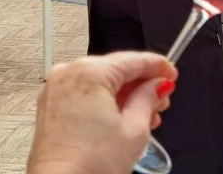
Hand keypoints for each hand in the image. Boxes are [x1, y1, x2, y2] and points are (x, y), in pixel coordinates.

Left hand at [27, 52, 177, 173]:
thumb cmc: (88, 166)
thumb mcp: (135, 129)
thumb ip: (150, 98)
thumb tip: (157, 86)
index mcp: (90, 72)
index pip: (133, 60)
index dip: (158, 66)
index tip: (171, 73)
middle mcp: (69, 73)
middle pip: (116, 69)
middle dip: (142, 83)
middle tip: (162, 98)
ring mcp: (56, 89)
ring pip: (101, 81)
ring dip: (125, 94)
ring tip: (146, 114)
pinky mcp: (51, 105)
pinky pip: (85, 92)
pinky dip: (105, 100)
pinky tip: (122, 116)